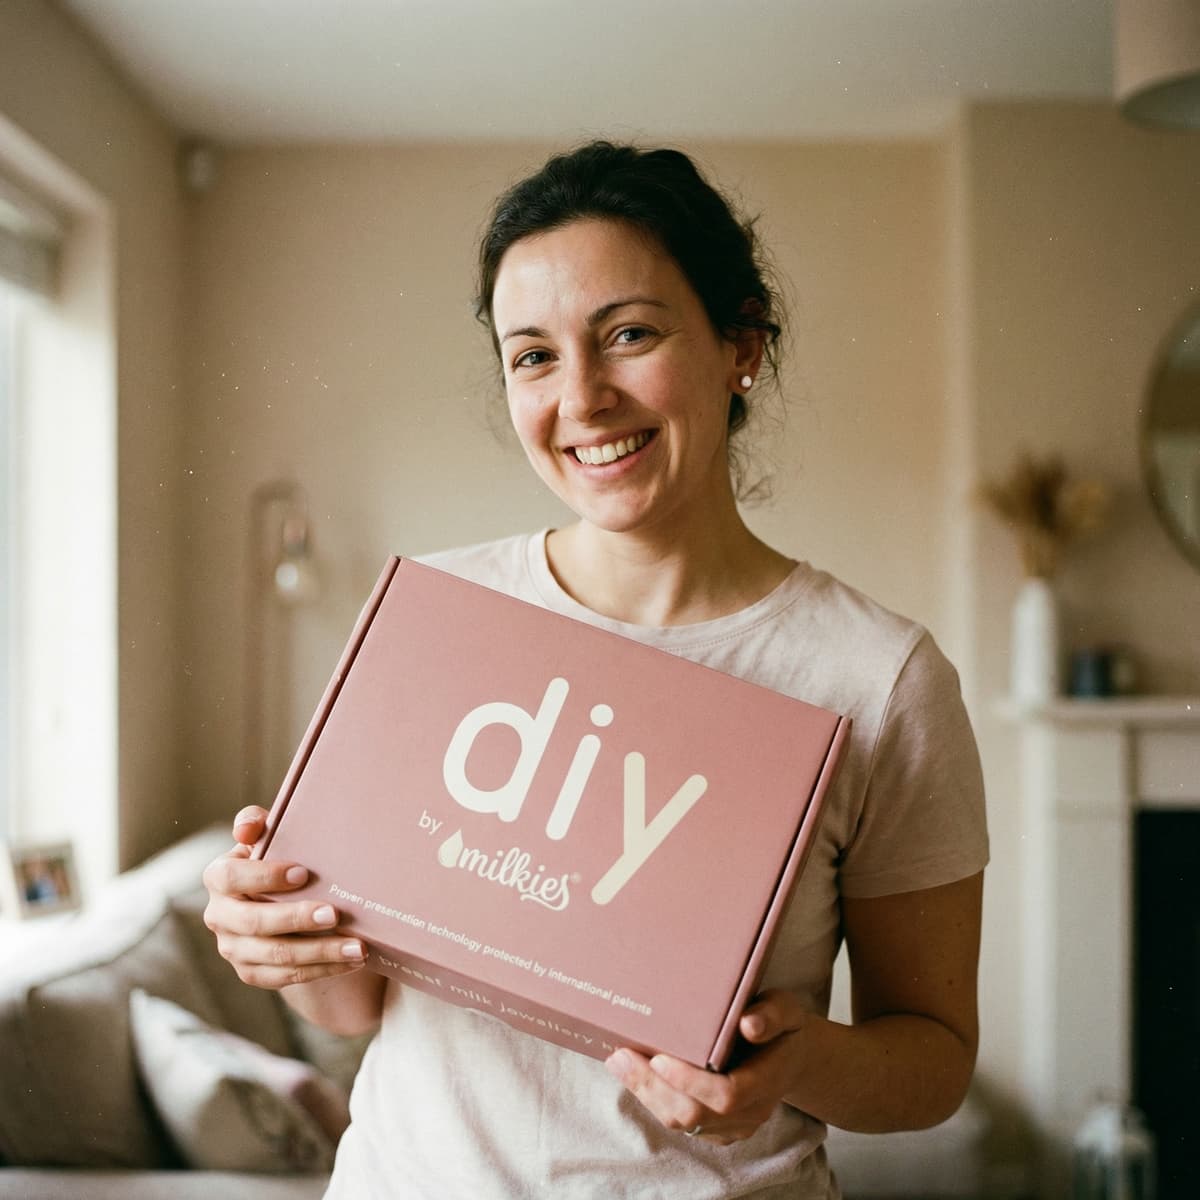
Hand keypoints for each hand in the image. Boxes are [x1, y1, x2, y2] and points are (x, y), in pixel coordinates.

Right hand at [202, 806, 366, 989]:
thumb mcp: (268, 837)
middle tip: (335, 914)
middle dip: (296, 919)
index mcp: (219, 877)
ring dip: (320, 952)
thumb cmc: (278, 858)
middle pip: (254, 922)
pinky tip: (350, 962)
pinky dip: (321, 969)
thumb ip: (257, 824)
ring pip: (275, 955)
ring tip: (357, 947)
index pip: (229, 877)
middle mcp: (219, 915)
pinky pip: (286, 977)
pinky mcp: (252, 972)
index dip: (264, 876)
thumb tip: (248, 827)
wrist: (279, 898)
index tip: (303, 873)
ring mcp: (234, 948)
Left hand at [604, 989, 809, 1145]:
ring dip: (647, 1095)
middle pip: (696, 1114)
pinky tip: (635, 1076)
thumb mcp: (786, 1009)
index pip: (727, 1095)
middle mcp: (751, 1112)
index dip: (691, 1082)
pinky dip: (656, 1101)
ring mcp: (735, 1126)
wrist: (792, 1058)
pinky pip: (684, 1123)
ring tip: (619, 1063)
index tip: (660, 1058)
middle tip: (621, 1057)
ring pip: (685, 1122)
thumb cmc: (783, 1027)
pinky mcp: (720, 1130)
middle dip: (653, 1087)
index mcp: (767, 1081)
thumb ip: (771, 1015)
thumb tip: (748, 1024)